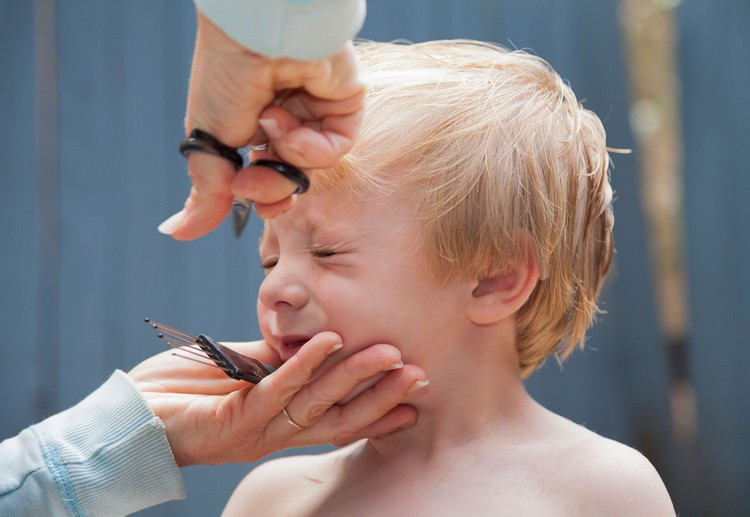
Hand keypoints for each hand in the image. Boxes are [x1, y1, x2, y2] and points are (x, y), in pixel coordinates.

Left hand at [128, 332, 424, 465]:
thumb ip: (276, 361)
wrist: (130, 417)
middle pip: (339, 418)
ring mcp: (256, 430)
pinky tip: (329, 341)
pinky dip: (304, 365)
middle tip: (417, 374)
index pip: (338, 419)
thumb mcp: (241, 372)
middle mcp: (274, 434)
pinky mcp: (233, 420)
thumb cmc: (183, 393)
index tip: (414, 397)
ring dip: (354, 377)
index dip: (377, 410)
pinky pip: (276, 390)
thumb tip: (312, 339)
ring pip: (317, 404)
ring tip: (387, 353)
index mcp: (280, 423)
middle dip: (380, 397)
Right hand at [158, 11, 365, 238]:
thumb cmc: (226, 75)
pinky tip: (289, 119)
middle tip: (251, 180)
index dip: (256, 195)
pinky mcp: (344, 105)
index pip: (262, 178)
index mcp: (252, 126)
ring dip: (286, 159)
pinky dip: (311, 146)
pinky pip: (335, 149)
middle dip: (269, 190)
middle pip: (288, 181)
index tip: (240, 195)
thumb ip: (205, 192)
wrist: (256, 33)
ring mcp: (316, 113)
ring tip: (269, 127)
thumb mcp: (209, 141)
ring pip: (311, 169)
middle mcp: (287, 122)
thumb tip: (177, 232)